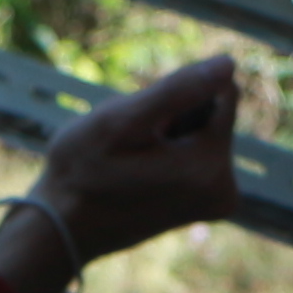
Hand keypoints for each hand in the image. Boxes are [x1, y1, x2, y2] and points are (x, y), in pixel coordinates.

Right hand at [0, 54, 244, 292]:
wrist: (63, 229)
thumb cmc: (81, 172)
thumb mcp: (120, 121)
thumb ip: (177, 91)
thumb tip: (229, 64)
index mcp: (210, 165)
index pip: (223, 92)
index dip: (181, 93)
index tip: (147, 122)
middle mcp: (226, 189)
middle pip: (215, 116)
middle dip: (176, 117)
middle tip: (133, 145)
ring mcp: (219, 202)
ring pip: (204, 135)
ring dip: (171, 135)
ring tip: (134, 161)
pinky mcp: (209, 207)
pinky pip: (199, 157)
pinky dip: (173, 154)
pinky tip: (144, 174)